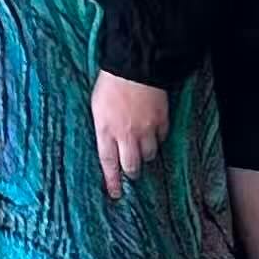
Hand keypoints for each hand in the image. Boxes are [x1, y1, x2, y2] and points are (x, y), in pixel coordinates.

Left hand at [88, 69, 168, 202]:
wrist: (134, 65)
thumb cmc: (110, 82)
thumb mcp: (96, 107)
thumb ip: (102, 128)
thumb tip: (105, 143)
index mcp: (106, 130)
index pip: (108, 163)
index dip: (112, 181)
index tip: (115, 194)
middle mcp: (126, 134)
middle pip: (132, 165)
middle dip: (132, 171)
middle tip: (132, 170)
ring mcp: (146, 128)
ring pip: (149, 154)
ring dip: (145, 153)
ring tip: (142, 147)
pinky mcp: (161, 120)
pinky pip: (162, 137)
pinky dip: (158, 137)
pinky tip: (153, 131)